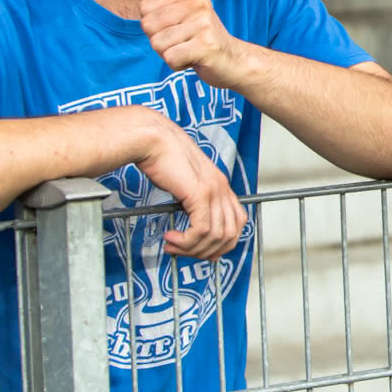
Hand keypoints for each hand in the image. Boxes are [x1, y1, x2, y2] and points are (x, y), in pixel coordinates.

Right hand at [133, 108, 246, 258]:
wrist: (154, 139)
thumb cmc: (163, 158)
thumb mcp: (185, 182)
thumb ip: (193, 201)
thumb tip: (189, 225)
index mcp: (221, 185)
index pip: (238, 223)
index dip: (223, 243)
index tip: (202, 251)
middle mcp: (222, 188)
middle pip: (230, 234)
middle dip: (207, 251)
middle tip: (183, 251)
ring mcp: (213, 190)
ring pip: (216, 236)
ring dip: (193, 249)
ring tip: (173, 246)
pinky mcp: (199, 193)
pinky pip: (201, 230)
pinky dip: (187, 241)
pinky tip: (171, 238)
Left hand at [140, 0, 245, 87]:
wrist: (231, 59)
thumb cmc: (204, 29)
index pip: (144, 9)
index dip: (154, 23)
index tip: (176, 25)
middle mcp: (198, 4)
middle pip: (148, 26)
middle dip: (160, 39)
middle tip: (182, 40)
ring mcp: (203, 24)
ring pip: (157, 43)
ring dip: (168, 52)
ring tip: (188, 48)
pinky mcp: (206, 46)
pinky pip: (170, 57)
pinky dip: (177, 64)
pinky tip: (192, 59)